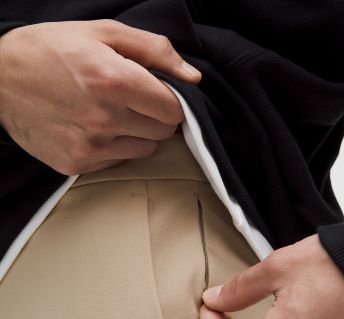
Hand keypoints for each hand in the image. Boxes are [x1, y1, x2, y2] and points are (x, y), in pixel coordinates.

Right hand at [0, 20, 201, 174]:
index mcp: (115, 81)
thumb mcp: (104, 33)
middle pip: (162, 132)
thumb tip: (193, 77)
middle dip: (155, 116)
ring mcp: (89, 146)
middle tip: (132, 101)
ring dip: (136, 134)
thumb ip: (155, 52)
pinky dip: (113, 147)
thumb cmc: (51, 50)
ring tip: (110, 114)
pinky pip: (117, 162)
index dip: (170, 100)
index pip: (174, 110)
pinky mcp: (76, 163)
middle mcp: (104, 118)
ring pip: (143, 150)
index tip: (157, 94)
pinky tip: (92, 128)